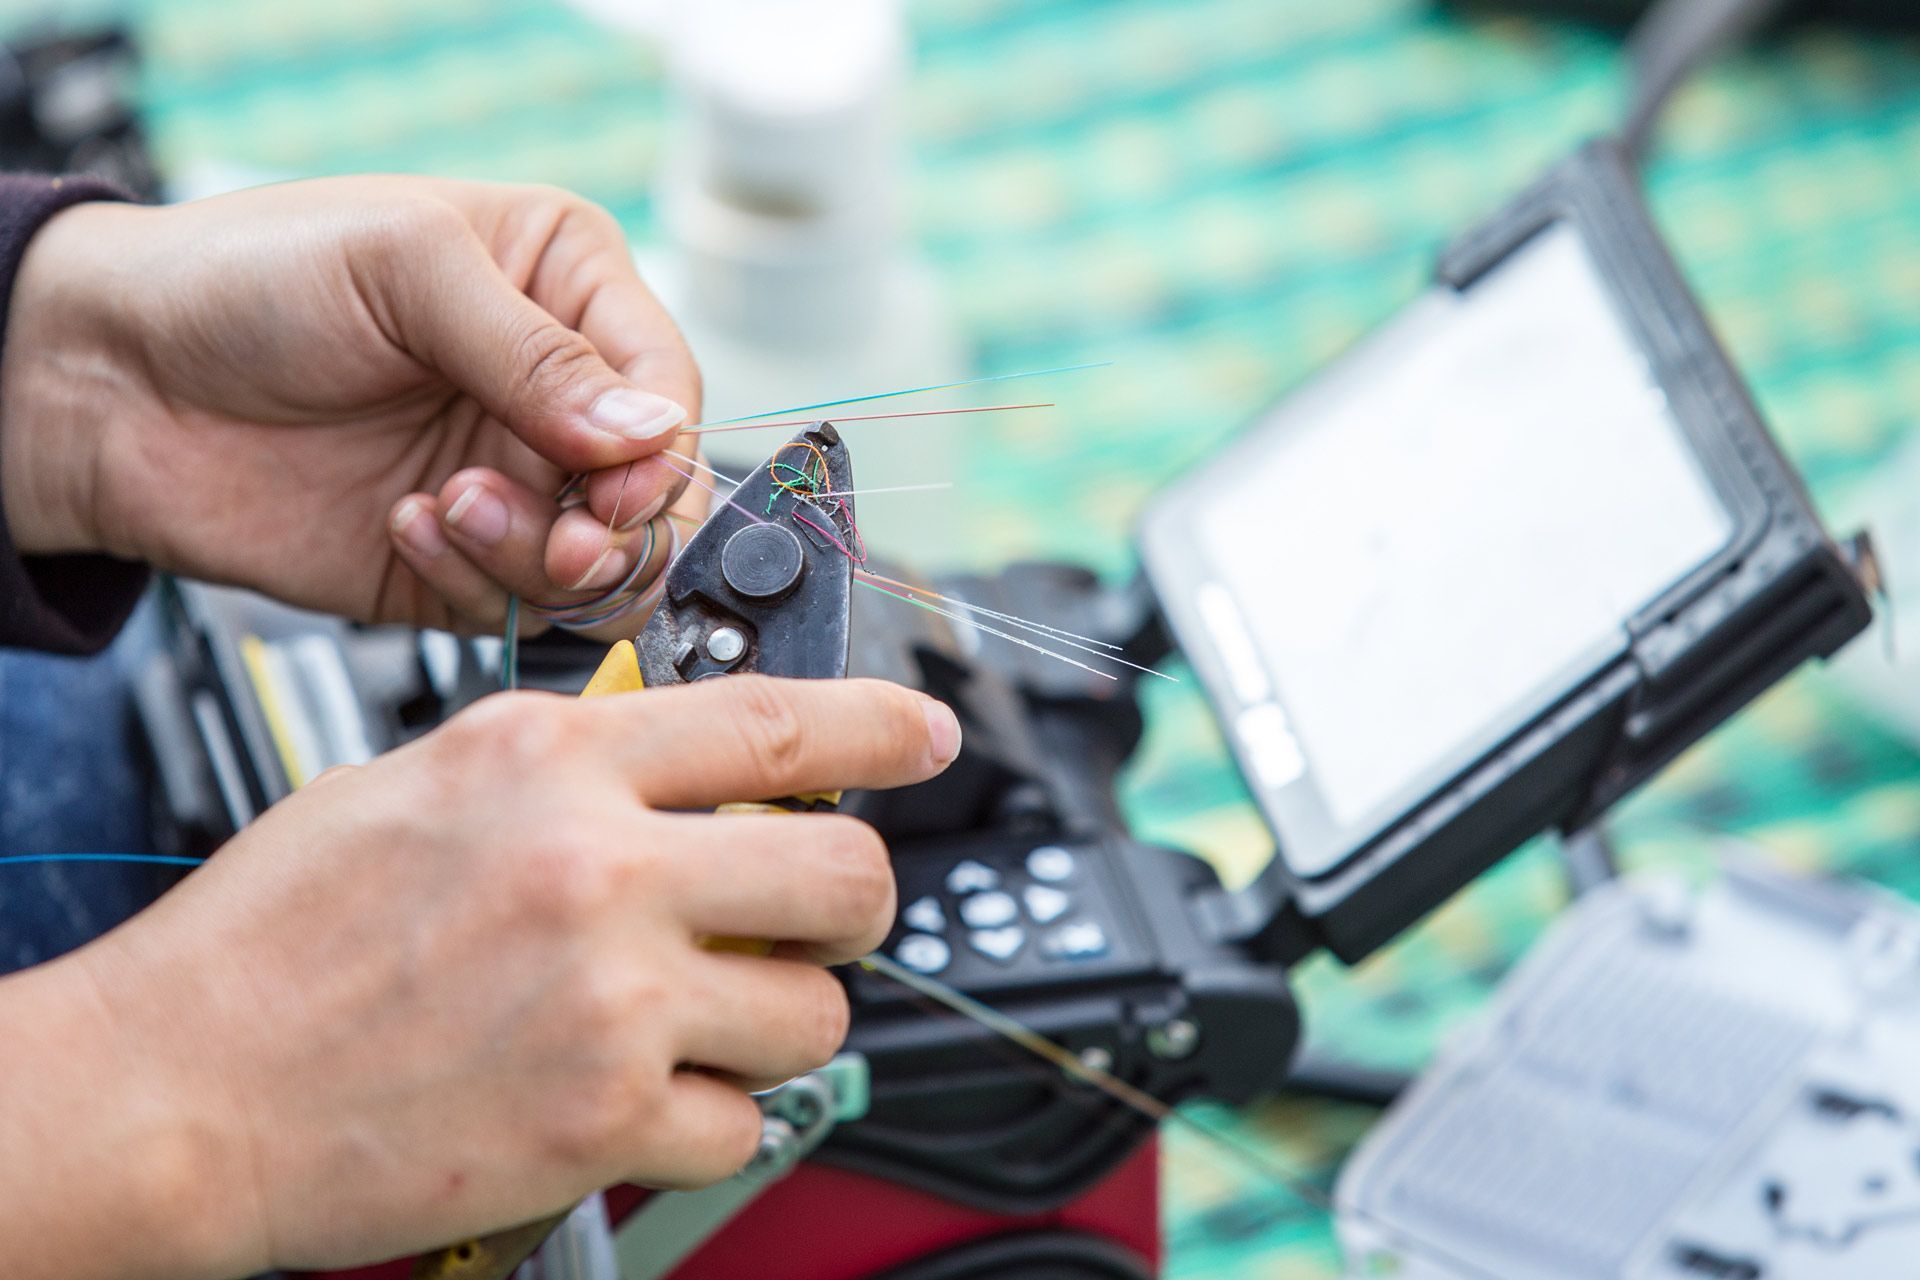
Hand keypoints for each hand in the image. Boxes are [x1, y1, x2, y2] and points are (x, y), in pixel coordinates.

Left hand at [0, 177, 701, 637]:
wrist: (111, 386)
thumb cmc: (245, 278)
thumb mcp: (406, 268)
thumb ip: (538, 353)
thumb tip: (649, 432)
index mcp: (566, 290)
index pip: (668, 386)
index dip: (661, 449)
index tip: (615, 485)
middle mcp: (553, 396)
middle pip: (656, 495)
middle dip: (616, 528)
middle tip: (563, 538)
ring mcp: (512, 484)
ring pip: (604, 567)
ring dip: (538, 557)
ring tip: (449, 508)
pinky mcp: (462, 565)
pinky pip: (519, 607)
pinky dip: (473, 582)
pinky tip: (404, 526)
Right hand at [0, 677, 960, 1277]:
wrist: (178, 1088)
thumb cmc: (276, 938)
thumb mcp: (422, 782)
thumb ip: (573, 763)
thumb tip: (698, 766)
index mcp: (551, 758)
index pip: (779, 717)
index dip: (883, 724)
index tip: (926, 735)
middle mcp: (597, 866)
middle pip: (847, 871)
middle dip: (853, 898)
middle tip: (813, 913)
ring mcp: (610, 998)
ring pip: (816, 1010)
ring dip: (780, 1018)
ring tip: (699, 1017)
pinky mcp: (601, 1119)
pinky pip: (745, 1122)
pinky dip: (709, 1117)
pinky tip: (637, 1093)